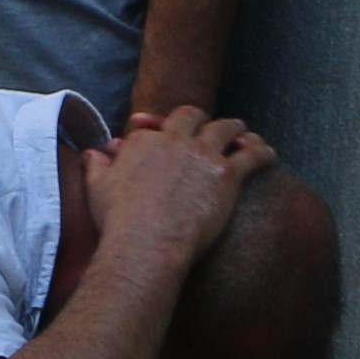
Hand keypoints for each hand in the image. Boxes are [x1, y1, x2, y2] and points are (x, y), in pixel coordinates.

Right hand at [85, 105, 259, 266]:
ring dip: (236, 128)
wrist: (146, 242)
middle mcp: (175, 140)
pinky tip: (269, 154)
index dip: (164, 129)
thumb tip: (91, 153)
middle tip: (212, 125)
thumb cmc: (119, 220)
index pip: (158, 125)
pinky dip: (262, 151)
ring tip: (243, 132)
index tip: (168, 135)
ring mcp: (203, 155)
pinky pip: (251, 155)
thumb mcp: (97, 188)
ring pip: (226, 129)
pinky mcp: (227, 174)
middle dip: (203, 119)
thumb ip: (95, 166)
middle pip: (193, 116)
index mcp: (145, 140)